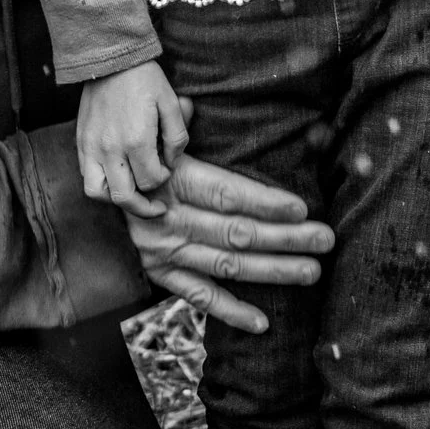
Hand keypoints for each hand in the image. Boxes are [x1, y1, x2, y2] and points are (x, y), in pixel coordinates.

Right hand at [77, 61, 189, 217]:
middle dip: (144, 206)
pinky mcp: (80, 141)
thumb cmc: (144, 78)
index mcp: (136, 140)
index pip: (152, 180)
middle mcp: (110, 149)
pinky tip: (116, 176)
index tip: (167, 167)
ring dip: (116, 199)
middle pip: (124, 197)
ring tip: (131, 196)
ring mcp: (91, 147)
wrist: (109, 57)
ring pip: (98, 193)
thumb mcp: (171, 102)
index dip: (164, 178)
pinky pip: (85, 175)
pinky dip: (100, 184)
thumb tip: (172, 162)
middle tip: (156, 206)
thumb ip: (177, 137)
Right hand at [123, 144, 335, 333]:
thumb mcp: (160, 132)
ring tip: (311, 271)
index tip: (303, 208)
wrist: (104, 188)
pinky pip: (199, 297)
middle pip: (236, 232)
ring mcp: (163, 251)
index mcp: (174, 180)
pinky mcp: (160, 274)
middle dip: (285, 238)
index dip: (265, 202)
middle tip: (325, 240)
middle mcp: (167, 219)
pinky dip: (231, 311)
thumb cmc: (148, 151)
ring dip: (272, 271)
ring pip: (226, 266)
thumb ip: (181, 124)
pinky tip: (264, 322)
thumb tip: (193, 105)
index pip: (226, 194)